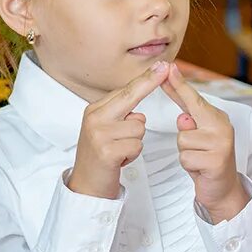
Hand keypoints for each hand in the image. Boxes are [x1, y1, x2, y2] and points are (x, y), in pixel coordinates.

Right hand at [67, 61, 168, 199]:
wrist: (86, 185)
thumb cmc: (100, 157)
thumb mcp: (104, 131)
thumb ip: (118, 116)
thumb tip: (138, 112)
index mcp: (94, 111)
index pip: (124, 91)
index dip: (145, 79)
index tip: (161, 66)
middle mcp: (95, 118)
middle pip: (130, 98)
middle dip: (149, 83)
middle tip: (165, 68)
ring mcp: (99, 134)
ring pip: (139, 127)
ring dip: (136, 142)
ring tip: (120, 151)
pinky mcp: (106, 151)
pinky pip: (136, 145)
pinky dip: (132, 154)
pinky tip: (119, 160)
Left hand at [161, 64, 248, 223]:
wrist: (224, 190)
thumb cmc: (207, 160)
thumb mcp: (197, 138)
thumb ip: (190, 123)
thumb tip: (183, 117)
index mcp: (216, 118)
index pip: (193, 99)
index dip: (179, 84)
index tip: (169, 67)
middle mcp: (221, 126)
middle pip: (187, 116)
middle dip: (184, 128)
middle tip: (193, 134)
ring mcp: (221, 142)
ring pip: (182, 140)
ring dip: (185, 153)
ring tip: (199, 160)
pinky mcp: (217, 159)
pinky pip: (186, 157)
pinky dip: (188, 166)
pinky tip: (201, 169)